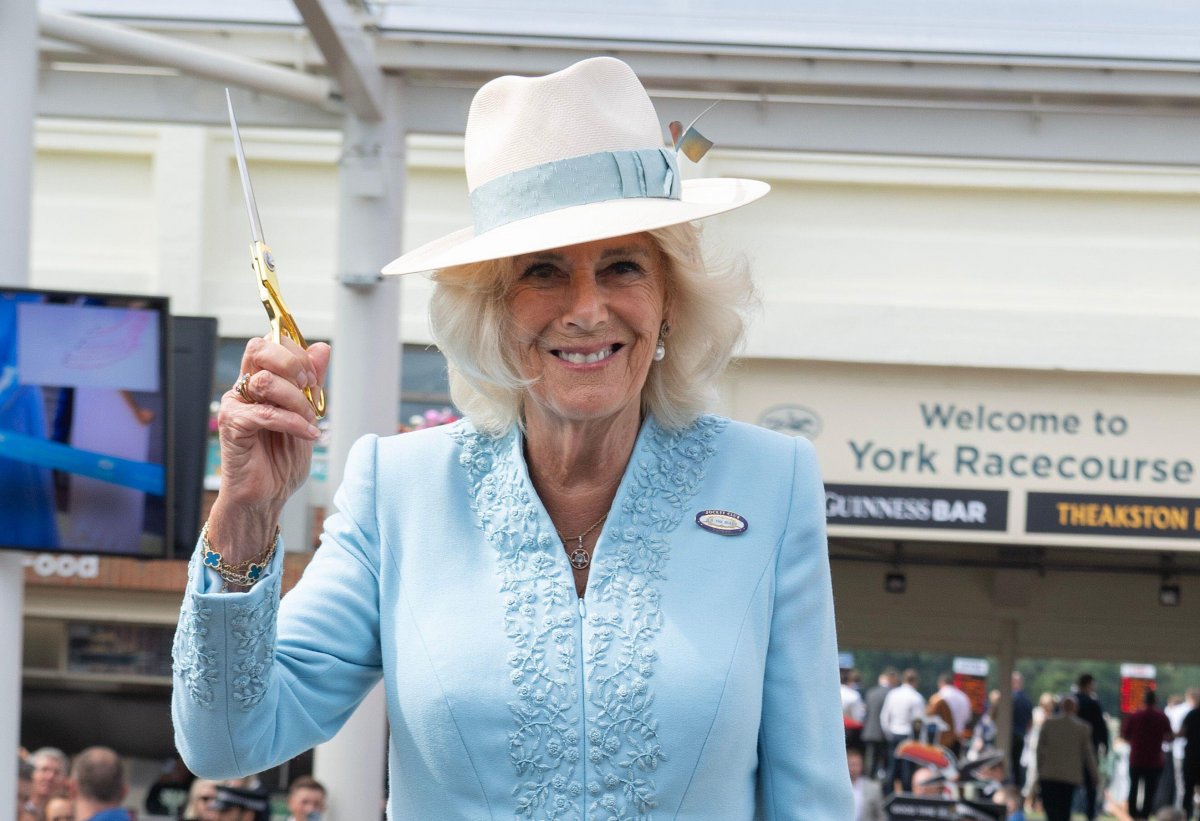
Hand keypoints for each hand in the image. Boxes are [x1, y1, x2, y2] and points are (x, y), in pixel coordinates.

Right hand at [215, 335, 329, 522]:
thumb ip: (312, 382)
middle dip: (293, 364)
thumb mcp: (307, 414)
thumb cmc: (283, 458)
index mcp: (260, 380)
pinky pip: (265, 413)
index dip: (298, 354)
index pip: (271, 342)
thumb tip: (321, 348)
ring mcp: (235, 405)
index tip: (314, 378)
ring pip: (266, 381)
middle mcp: (244, 388)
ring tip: (310, 420)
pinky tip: (308, 434)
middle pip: (260, 349)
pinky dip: (293, 423)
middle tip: (309, 388)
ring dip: (297, 401)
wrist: (269, 494)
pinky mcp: (232, 426)